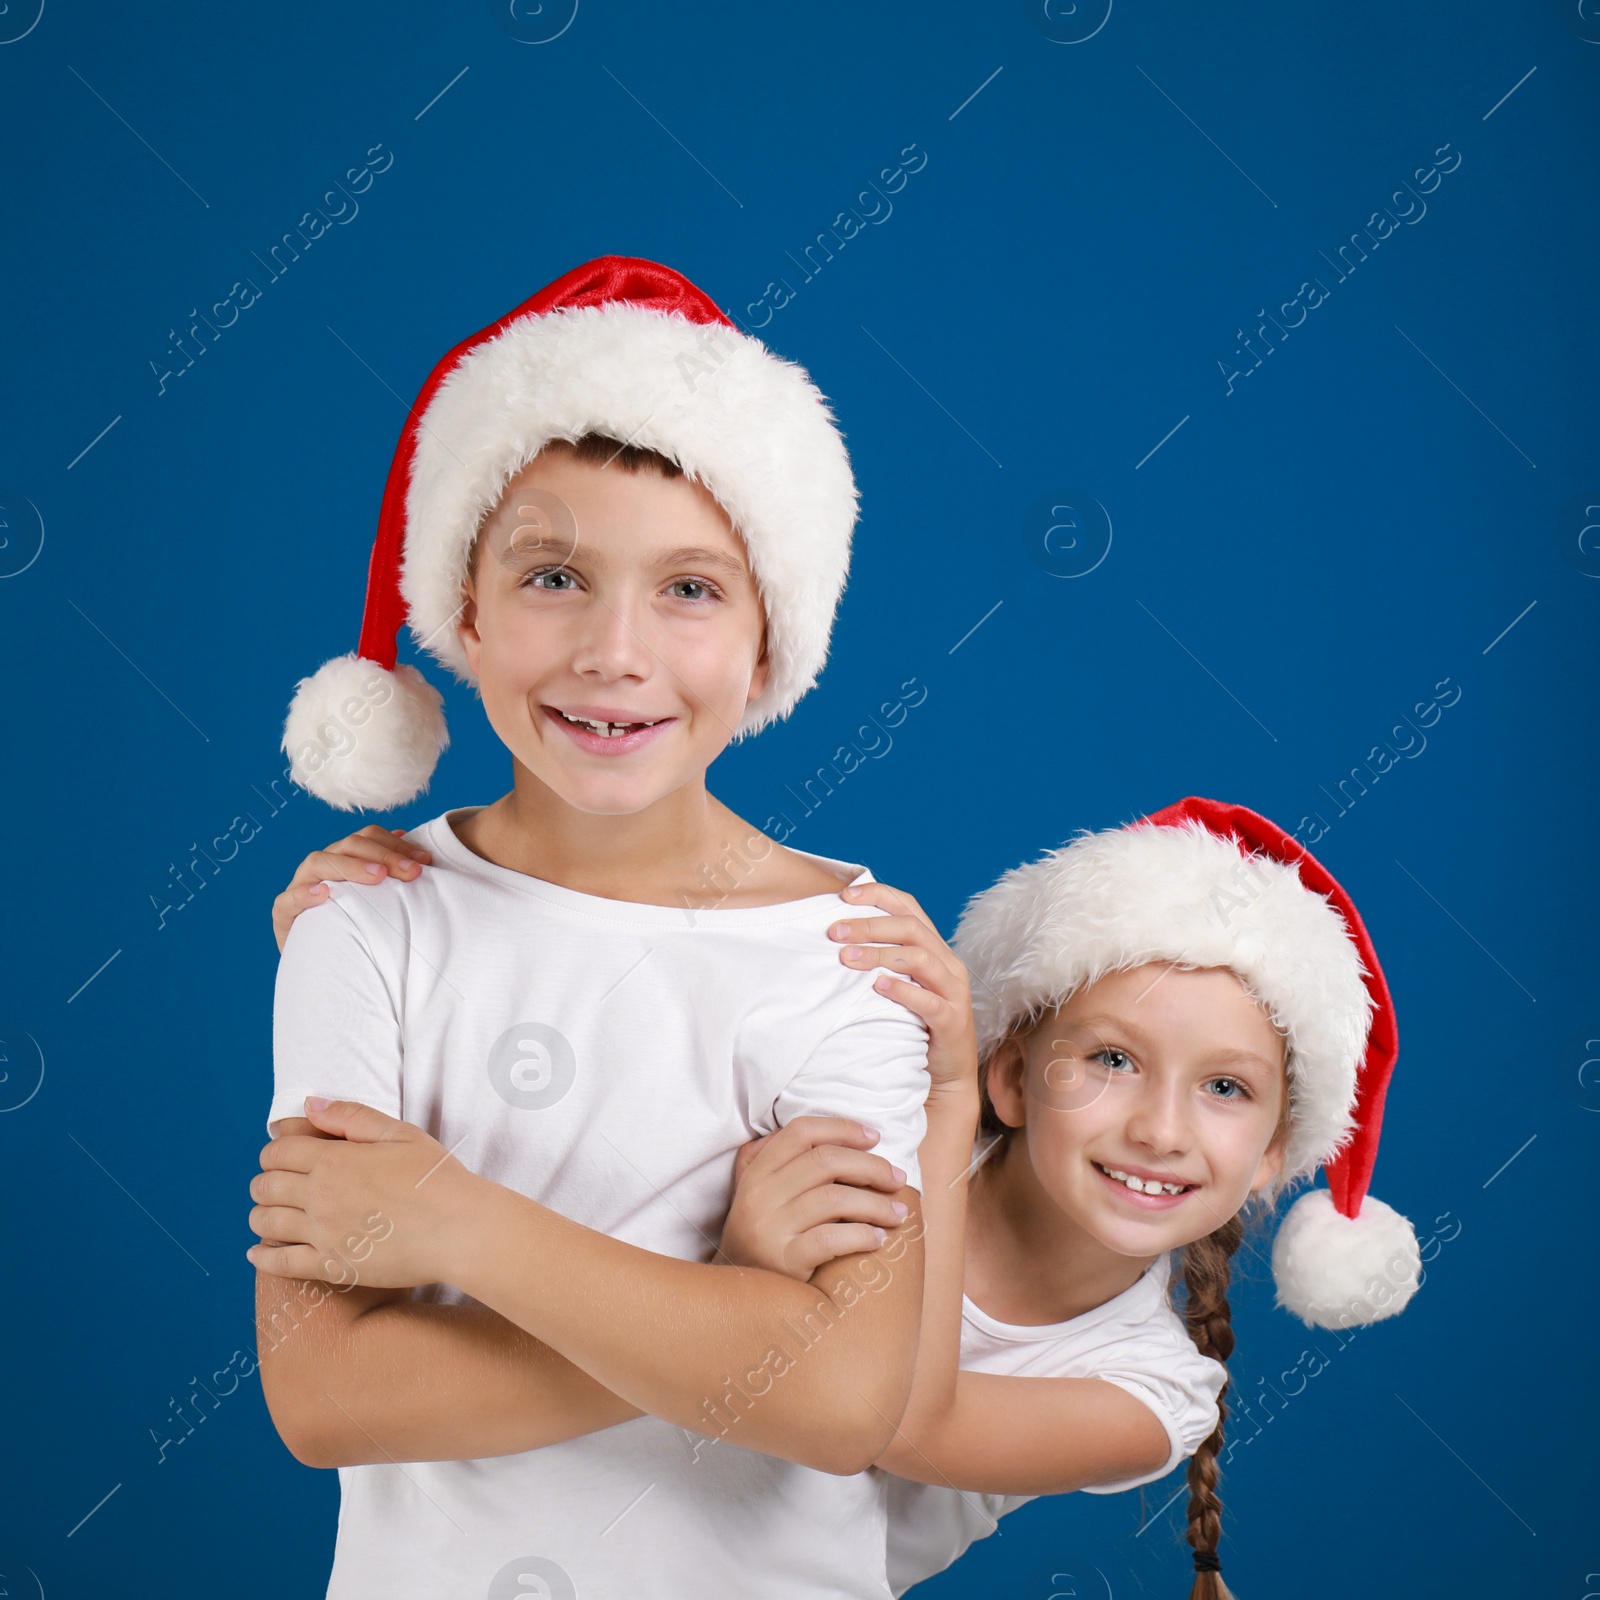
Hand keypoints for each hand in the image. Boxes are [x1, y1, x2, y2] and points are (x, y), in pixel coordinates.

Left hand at [246, 1099, 477, 1288]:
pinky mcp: (331, 1266)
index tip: (282, 1157)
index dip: (274, 1152)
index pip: (278, 1152)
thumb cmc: (436, 1178)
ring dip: (260, 1215)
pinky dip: (262, 1257)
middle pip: (265, 1186)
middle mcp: (321, 1196)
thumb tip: (310, 1104)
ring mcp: (323, 1234)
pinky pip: (280, 1263)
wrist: (459, 1229)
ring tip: (269, 1214)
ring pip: (265, 1222)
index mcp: (336, 1160)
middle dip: (264, 1182)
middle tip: (275, 1185)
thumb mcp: (400, 1134)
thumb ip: (351, 1116)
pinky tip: (259, 1253)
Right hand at [272, 825, 431, 952]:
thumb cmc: (355, 924)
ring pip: (318, 862)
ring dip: (350, 866)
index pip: (367, 837)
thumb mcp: (376, 897)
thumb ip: (389, 871)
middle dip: (384, 855)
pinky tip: (323, 893)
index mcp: (343, 856)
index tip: (424, 860)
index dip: (395, 844)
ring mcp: (300, 886)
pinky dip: (304, 894)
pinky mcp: (283, 913)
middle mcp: (321, 865)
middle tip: (411, 871)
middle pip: (348, 845)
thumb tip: (413, 844)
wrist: (321, 959)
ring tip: (377, 876)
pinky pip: (288, 899)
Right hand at [713, 1116, 909, 1280]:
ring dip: (876, 1204)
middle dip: (872, 1166)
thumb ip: (781, 1156)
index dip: (842, 1128)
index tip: (875, 1137)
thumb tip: (835, 1132)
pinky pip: (831, 1239)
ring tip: (898, 1213)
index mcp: (757, 1170)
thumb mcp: (759, 1187)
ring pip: (835, 1199)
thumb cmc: (761, 1231)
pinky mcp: (783, 1261)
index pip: (802, 1131)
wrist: (738, 1290)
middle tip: (898, 1179)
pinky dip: (862, 1235)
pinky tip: (878, 1239)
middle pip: (826, 1161)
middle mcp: (760, 1194)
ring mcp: (770, 1228)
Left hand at [828, 880, 977, 1099]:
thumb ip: (880, 959)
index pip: (908, 907)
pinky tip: (877, 987)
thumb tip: (835, 937)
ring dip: (880, 955)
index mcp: (934, 948)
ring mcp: (953, 991)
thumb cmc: (914, 1024)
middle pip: (911, 928)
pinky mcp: (953, 1021)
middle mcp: (947, 963)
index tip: (844, 897)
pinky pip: (929, 1001)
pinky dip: (903, 990)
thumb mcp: (899, 984)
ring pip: (920, 958)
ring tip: (847, 959)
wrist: (946, 1076)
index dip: (878, 895)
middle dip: (870, 925)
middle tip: (835, 932)